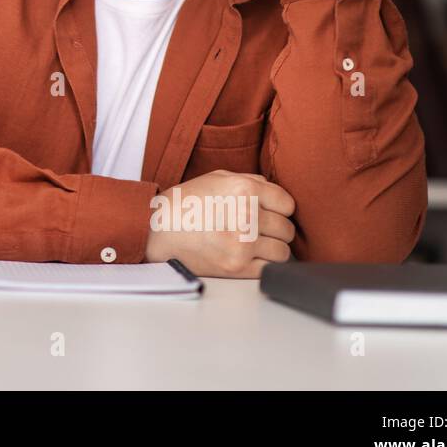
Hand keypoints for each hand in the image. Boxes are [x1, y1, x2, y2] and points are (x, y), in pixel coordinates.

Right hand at [143, 169, 295, 278]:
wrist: (158, 230)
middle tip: (257, 230)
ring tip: (254, 245)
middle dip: (275, 230)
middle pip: (286, 229)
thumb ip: (252, 181)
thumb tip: (278, 196)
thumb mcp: (218, 178)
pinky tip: (249, 257)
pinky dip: (263, 265)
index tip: (266, 213)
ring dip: (272, 250)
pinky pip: (270, 269)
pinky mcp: (236, 266)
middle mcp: (246, 215)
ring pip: (283, 252)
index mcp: (244, 189)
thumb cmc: (188, 202)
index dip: (278, 209)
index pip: (287, 204)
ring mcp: (242, 243)